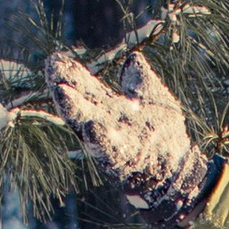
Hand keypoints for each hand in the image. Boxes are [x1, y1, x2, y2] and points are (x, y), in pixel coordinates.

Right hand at [48, 47, 216, 228]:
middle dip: (65, 87)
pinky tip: (93, 127)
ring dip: (73, 111)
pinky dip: (100, 140)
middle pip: (80, 104)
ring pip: (87, 126)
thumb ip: (140, 78)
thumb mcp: (151, 97)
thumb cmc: (162, 134)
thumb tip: (132, 58)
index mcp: (108, 109)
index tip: (55, 58)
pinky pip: (109, 151)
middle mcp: (104, 125)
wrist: (178, 169)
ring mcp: (112, 143)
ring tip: (61, 92)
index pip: (85, 88)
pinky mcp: (125, 161)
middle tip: (51, 68)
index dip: (71, 74)